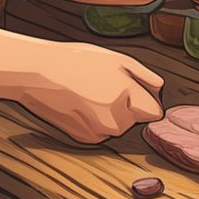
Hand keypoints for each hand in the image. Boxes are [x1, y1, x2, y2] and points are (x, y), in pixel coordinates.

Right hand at [16, 41, 164, 143]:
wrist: (38, 73)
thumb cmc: (76, 61)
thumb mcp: (116, 58)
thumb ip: (144, 76)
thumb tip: (159, 89)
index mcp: (127, 96)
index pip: (155, 112)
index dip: (147, 100)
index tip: (137, 91)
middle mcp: (115, 120)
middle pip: (136, 119)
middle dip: (128, 106)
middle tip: (105, 85)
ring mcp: (99, 132)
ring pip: (118, 127)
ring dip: (113, 114)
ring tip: (92, 93)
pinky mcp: (84, 139)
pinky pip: (102, 132)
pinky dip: (96, 121)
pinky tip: (82, 104)